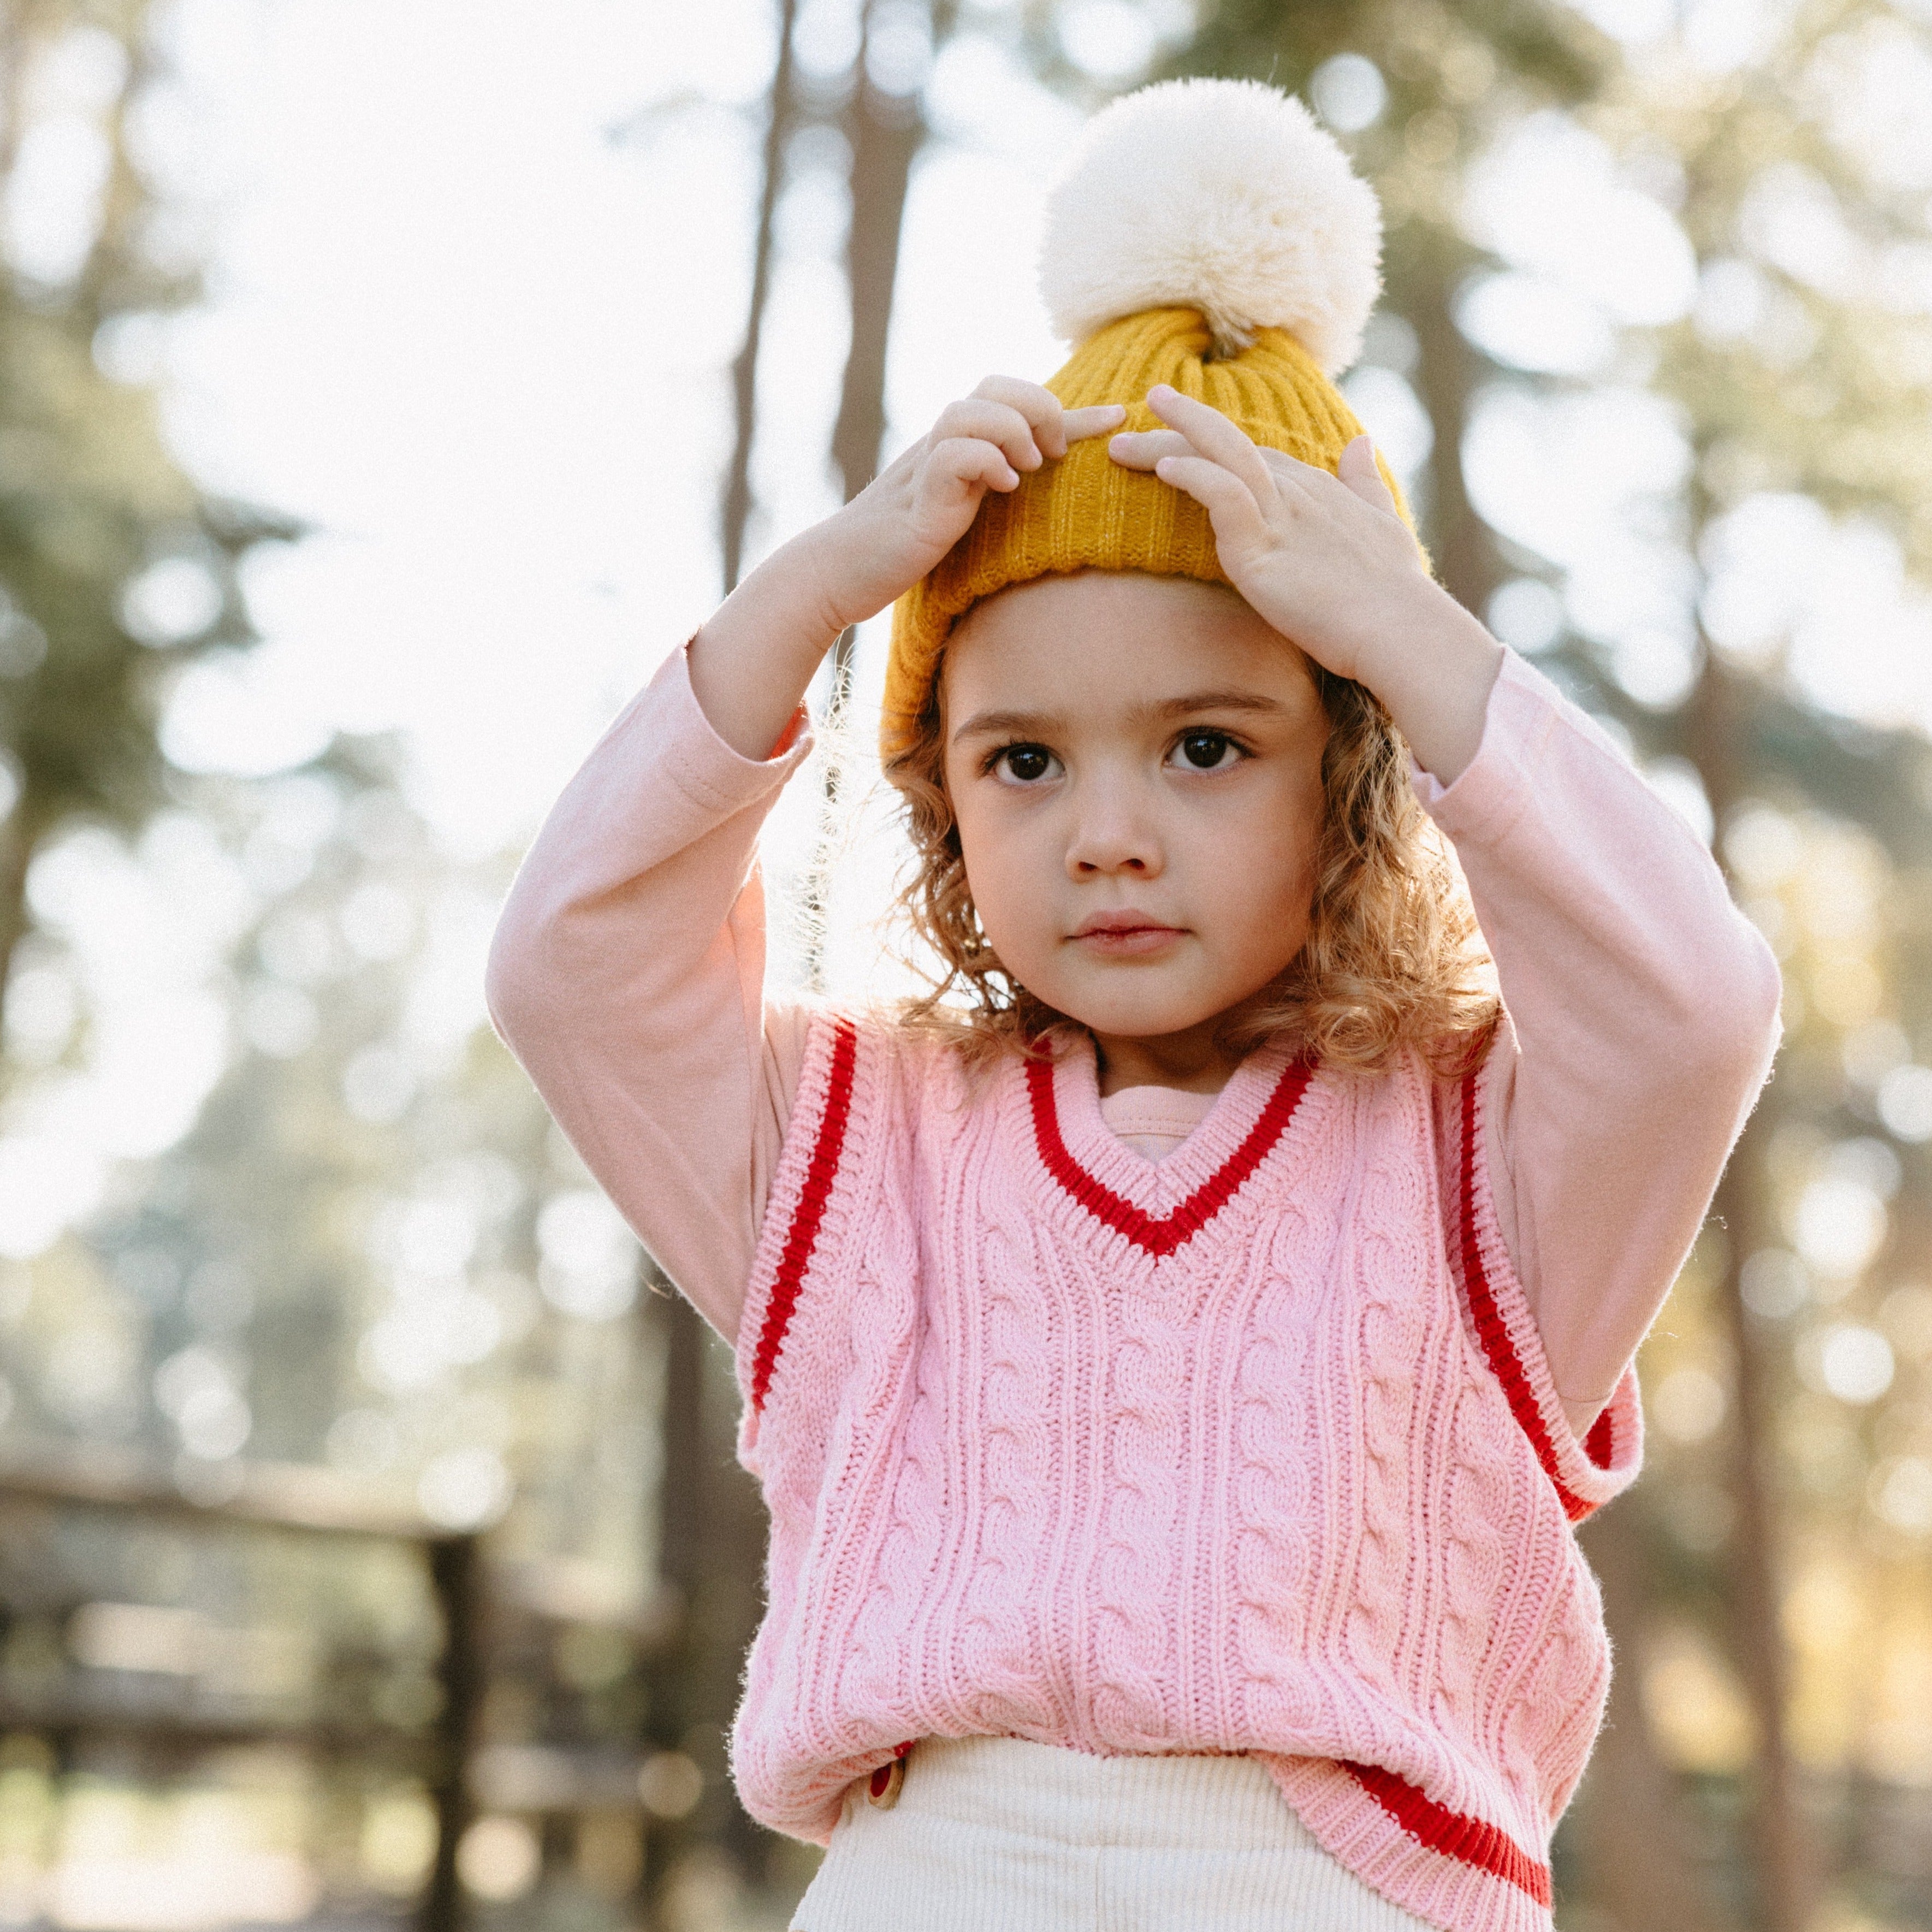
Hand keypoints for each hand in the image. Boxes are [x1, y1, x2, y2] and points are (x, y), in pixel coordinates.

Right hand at [809, 377, 1126, 631]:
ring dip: (1011, 430)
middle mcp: (942, 444)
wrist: (840, 571)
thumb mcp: (963, 513)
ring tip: (1025, 469)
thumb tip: (1041, 489)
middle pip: (994, 385)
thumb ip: (995, 491)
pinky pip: (954, 454)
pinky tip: (1004, 487)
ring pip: (971, 409)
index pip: (1017, 404)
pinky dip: (985, 461)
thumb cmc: (903, 545)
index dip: (1073, 410)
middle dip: (1037, 408)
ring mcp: (926, 467)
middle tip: (1051, 455)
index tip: (1120, 416)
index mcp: (959, 446)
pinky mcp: (917, 500)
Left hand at [1109, 385, 1500, 779]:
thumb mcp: (1382, 523)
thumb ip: (1363, 482)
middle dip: (1186, 420)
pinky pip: (1225, 496)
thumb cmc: (1393, 589)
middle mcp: (1295, 492)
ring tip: (1124, 439)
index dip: (1219, 439)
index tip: (1183, 430)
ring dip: (1170, 442)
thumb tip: (1359, 442)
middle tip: (1147, 400)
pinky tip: (1165, 469)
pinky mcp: (1265, 549)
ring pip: (1220, 458)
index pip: (1257, 453)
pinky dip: (1194, 476)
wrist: (1399, 627)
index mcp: (1314, 489)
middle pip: (1230, 444)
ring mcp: (1279, 517)